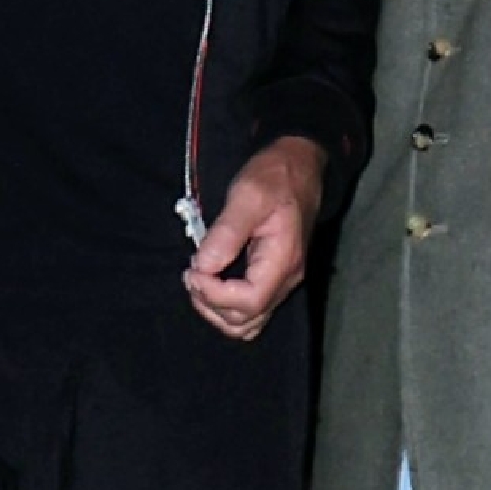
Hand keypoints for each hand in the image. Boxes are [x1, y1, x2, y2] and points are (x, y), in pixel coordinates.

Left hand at [184, 136, 324, 340]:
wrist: (299, 166)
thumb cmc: (275, 177)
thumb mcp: (247, 195)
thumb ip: (226, 233)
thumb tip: (203, 266)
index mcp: (283, 261)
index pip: (249, 302)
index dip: (214, 295)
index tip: (193, 271)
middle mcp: (286, 280)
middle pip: (245, 320)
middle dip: (210, 304)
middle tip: (191, 274)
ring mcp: (281, 282)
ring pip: (247, 323)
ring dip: (216, 310)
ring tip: (199, 281)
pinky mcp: (273, 278)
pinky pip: (249, 310)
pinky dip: (225, 306)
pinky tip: (212, 283)